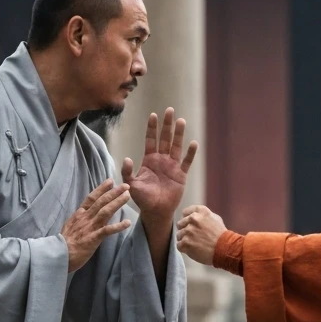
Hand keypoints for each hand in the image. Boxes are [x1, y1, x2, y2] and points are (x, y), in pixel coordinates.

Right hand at [62, 180, 131, 272]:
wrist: (58, 254)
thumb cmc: (64, 242)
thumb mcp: (70, 225)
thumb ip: (79, 218)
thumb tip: (84, 212)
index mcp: (79, 214)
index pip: (91, 198)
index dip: (101, 189)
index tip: (110, 181)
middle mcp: (85, 218)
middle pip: (101, 202)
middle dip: (113, 192)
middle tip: (125, 185)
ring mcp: (89, 227)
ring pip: (105, 211)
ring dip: (117, 202)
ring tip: (127, 196)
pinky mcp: (93, 238)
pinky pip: (107, 230)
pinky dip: (118, 226)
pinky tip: (127, 222)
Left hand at [121, 108, 197, 224]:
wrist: (156, 211)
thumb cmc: (142, 198)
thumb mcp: (131, 184)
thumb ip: (127, 172)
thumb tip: (127, 158)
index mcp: (149, 160)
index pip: (150, 140)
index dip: (152, 128)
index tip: (153, 115)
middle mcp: (161, 160)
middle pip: (165, 138)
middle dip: (167, 125)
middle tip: (169, 110)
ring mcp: (172, 166)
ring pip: (176, 146)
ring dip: (179, 134)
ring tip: (181, 121)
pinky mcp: (181, 175)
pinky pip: (186, 161)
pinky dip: (190, 153)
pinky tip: (193, 143)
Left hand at [177, 204, 227, 264]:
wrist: (225, 249)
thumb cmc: (221, 235)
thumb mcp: (215, 218)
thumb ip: (202, 215)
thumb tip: (192, 216)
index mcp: (201, 211)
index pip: (185, 212)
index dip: (186, 220)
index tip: (190, 225)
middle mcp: (193, 219)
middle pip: (180, 224)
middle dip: (185, 230)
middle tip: (194, 237)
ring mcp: (188, 231)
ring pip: (179, 235)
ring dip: (185, 240)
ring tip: (195, 244)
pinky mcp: (185, 242)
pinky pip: (179, 245)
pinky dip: (184, 249)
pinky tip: (193, 249)